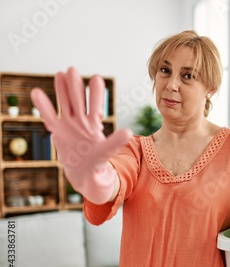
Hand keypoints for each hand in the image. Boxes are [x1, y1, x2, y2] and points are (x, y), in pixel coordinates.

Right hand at [30, 67, 131, 203]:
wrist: (83, 171)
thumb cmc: (97, 161)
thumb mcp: (106, 151)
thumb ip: (115, 142)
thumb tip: (129, 132)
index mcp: (94, 124)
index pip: (96, 105)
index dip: (96, 93)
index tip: (97, 78)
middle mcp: (81, 120)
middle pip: (78, 100)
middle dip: (76, 86)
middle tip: (73, 69)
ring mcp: (68, 124)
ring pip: (64, 104)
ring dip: (61, 90)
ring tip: (59, 74)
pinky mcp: (57, 131)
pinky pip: (49, 117)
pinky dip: (43, 106)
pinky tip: (36, 92)